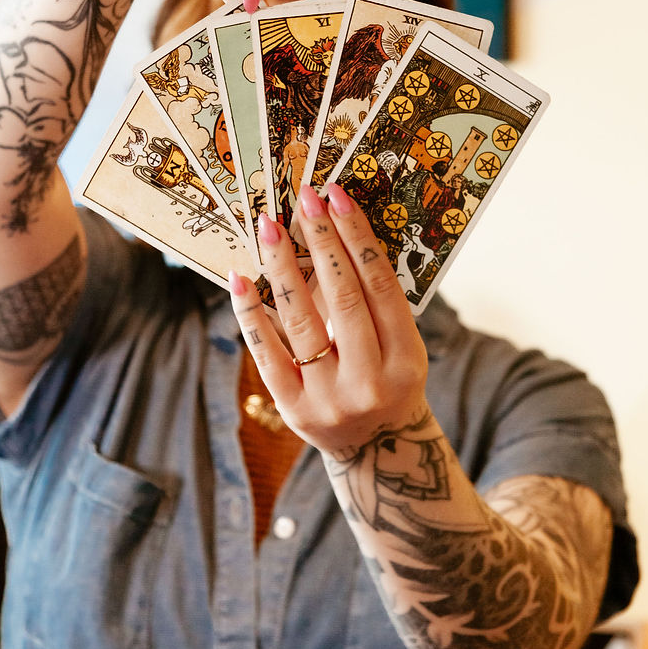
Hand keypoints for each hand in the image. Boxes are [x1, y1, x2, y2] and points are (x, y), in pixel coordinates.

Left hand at [228, 183, 428, 456]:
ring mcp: (330, 398)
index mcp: (407, 359)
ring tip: (270, 226)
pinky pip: (267, 352)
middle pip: (343, 297)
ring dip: (283, 266)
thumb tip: (333, 234)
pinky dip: (251, 312)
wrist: (379, 450)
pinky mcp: (293, 408)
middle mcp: (371, 381)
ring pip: (302, 320)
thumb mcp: (402, 348)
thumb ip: (376, 304)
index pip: (380, 285)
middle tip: (304, 198)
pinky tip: (240, 277)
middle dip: (322, 241)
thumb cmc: (389, 380)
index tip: (337, 197)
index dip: (357, 237)